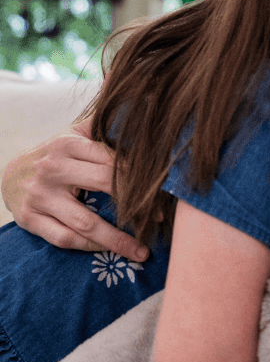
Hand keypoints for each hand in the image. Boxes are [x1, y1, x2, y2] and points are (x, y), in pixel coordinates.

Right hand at [1, 118, 148, 260]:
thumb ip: (102, 128)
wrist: (9, 175)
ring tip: (142, 252)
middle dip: (136, 204)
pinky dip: (91, 248)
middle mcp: (53, 169)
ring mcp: (40, 196)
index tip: (163, 192)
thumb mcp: (72, 137)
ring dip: (117, 240)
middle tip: (159, 219)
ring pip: (85, 221)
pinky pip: (66, 238)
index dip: (140, 176)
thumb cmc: (53, 156)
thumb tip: (141, 109)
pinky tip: (111, 252)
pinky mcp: (29, 219)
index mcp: (68, 145)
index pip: (112, 159)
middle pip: (103, 184)